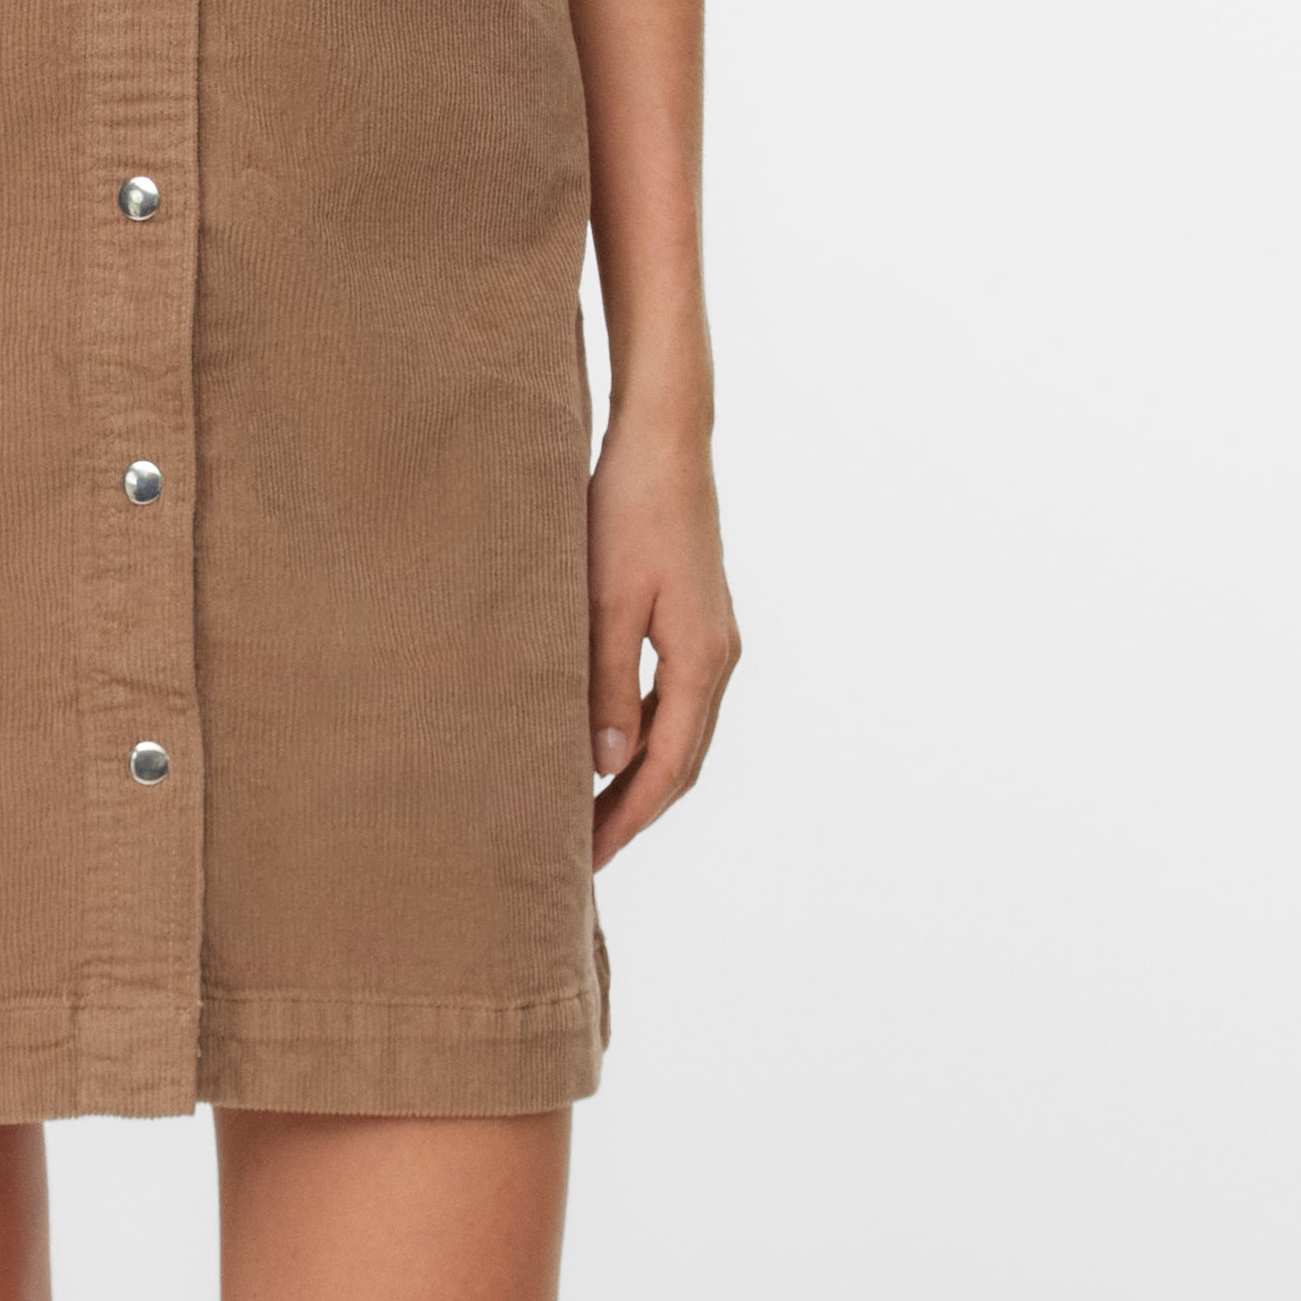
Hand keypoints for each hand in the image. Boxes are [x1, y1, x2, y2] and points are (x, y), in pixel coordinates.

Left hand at [587, 412, 737, 865]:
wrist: (663, 441)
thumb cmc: (627, 511)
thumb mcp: (605, 603)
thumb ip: (605, 686)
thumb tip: (606, 766)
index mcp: (702, 661)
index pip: (668, 768)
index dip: (629, 819)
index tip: (589, 859)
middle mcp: (718, 658)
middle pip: (682, 761)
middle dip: (634, 811)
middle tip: (582, 854)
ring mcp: (712, 640)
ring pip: (680, 733)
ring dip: (639, 777)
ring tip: (589, 813)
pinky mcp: (697, 621)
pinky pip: (674, 700)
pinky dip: (644, 736)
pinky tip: (607, 745)